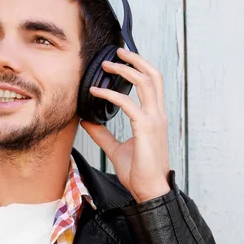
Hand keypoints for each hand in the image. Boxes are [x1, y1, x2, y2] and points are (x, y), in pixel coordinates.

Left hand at [80, 48, 170, 202]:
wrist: (149, 191)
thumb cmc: (138, 172)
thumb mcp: (116, 148)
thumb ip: (102, 132)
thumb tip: (86, 119)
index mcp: (154, 118)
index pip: (151, 85)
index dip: (138, 69)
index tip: (121, 61)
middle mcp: (157, 115)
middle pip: (153, 76)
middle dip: (135, 60)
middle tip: (117, 52)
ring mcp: (154, 120)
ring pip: (145, 82)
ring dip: (125, 70)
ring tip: (106, 65)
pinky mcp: (146, 128)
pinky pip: (127, 104)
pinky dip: (110, 94)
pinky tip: (95, 92)